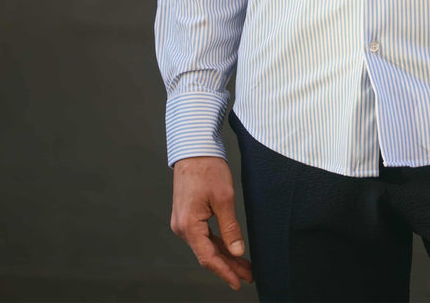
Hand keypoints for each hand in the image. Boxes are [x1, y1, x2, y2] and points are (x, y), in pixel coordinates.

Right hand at [171, 156, 253, 290]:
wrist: (194, 147)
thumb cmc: (208, 168)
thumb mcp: (224, 198)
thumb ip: (230, 228)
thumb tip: (237, 252)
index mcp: (189, 225)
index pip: (208, 257)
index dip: (225, 272)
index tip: (238, 283)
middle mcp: (182, 227)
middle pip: (207, 254)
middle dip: (228, 266)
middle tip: (247, 276)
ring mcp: (183, 221)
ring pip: (205, 245)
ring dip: (224, 255)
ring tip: (243, 265)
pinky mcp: (187, 215)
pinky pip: (203, 235)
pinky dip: (217, 243)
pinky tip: (230, 249)